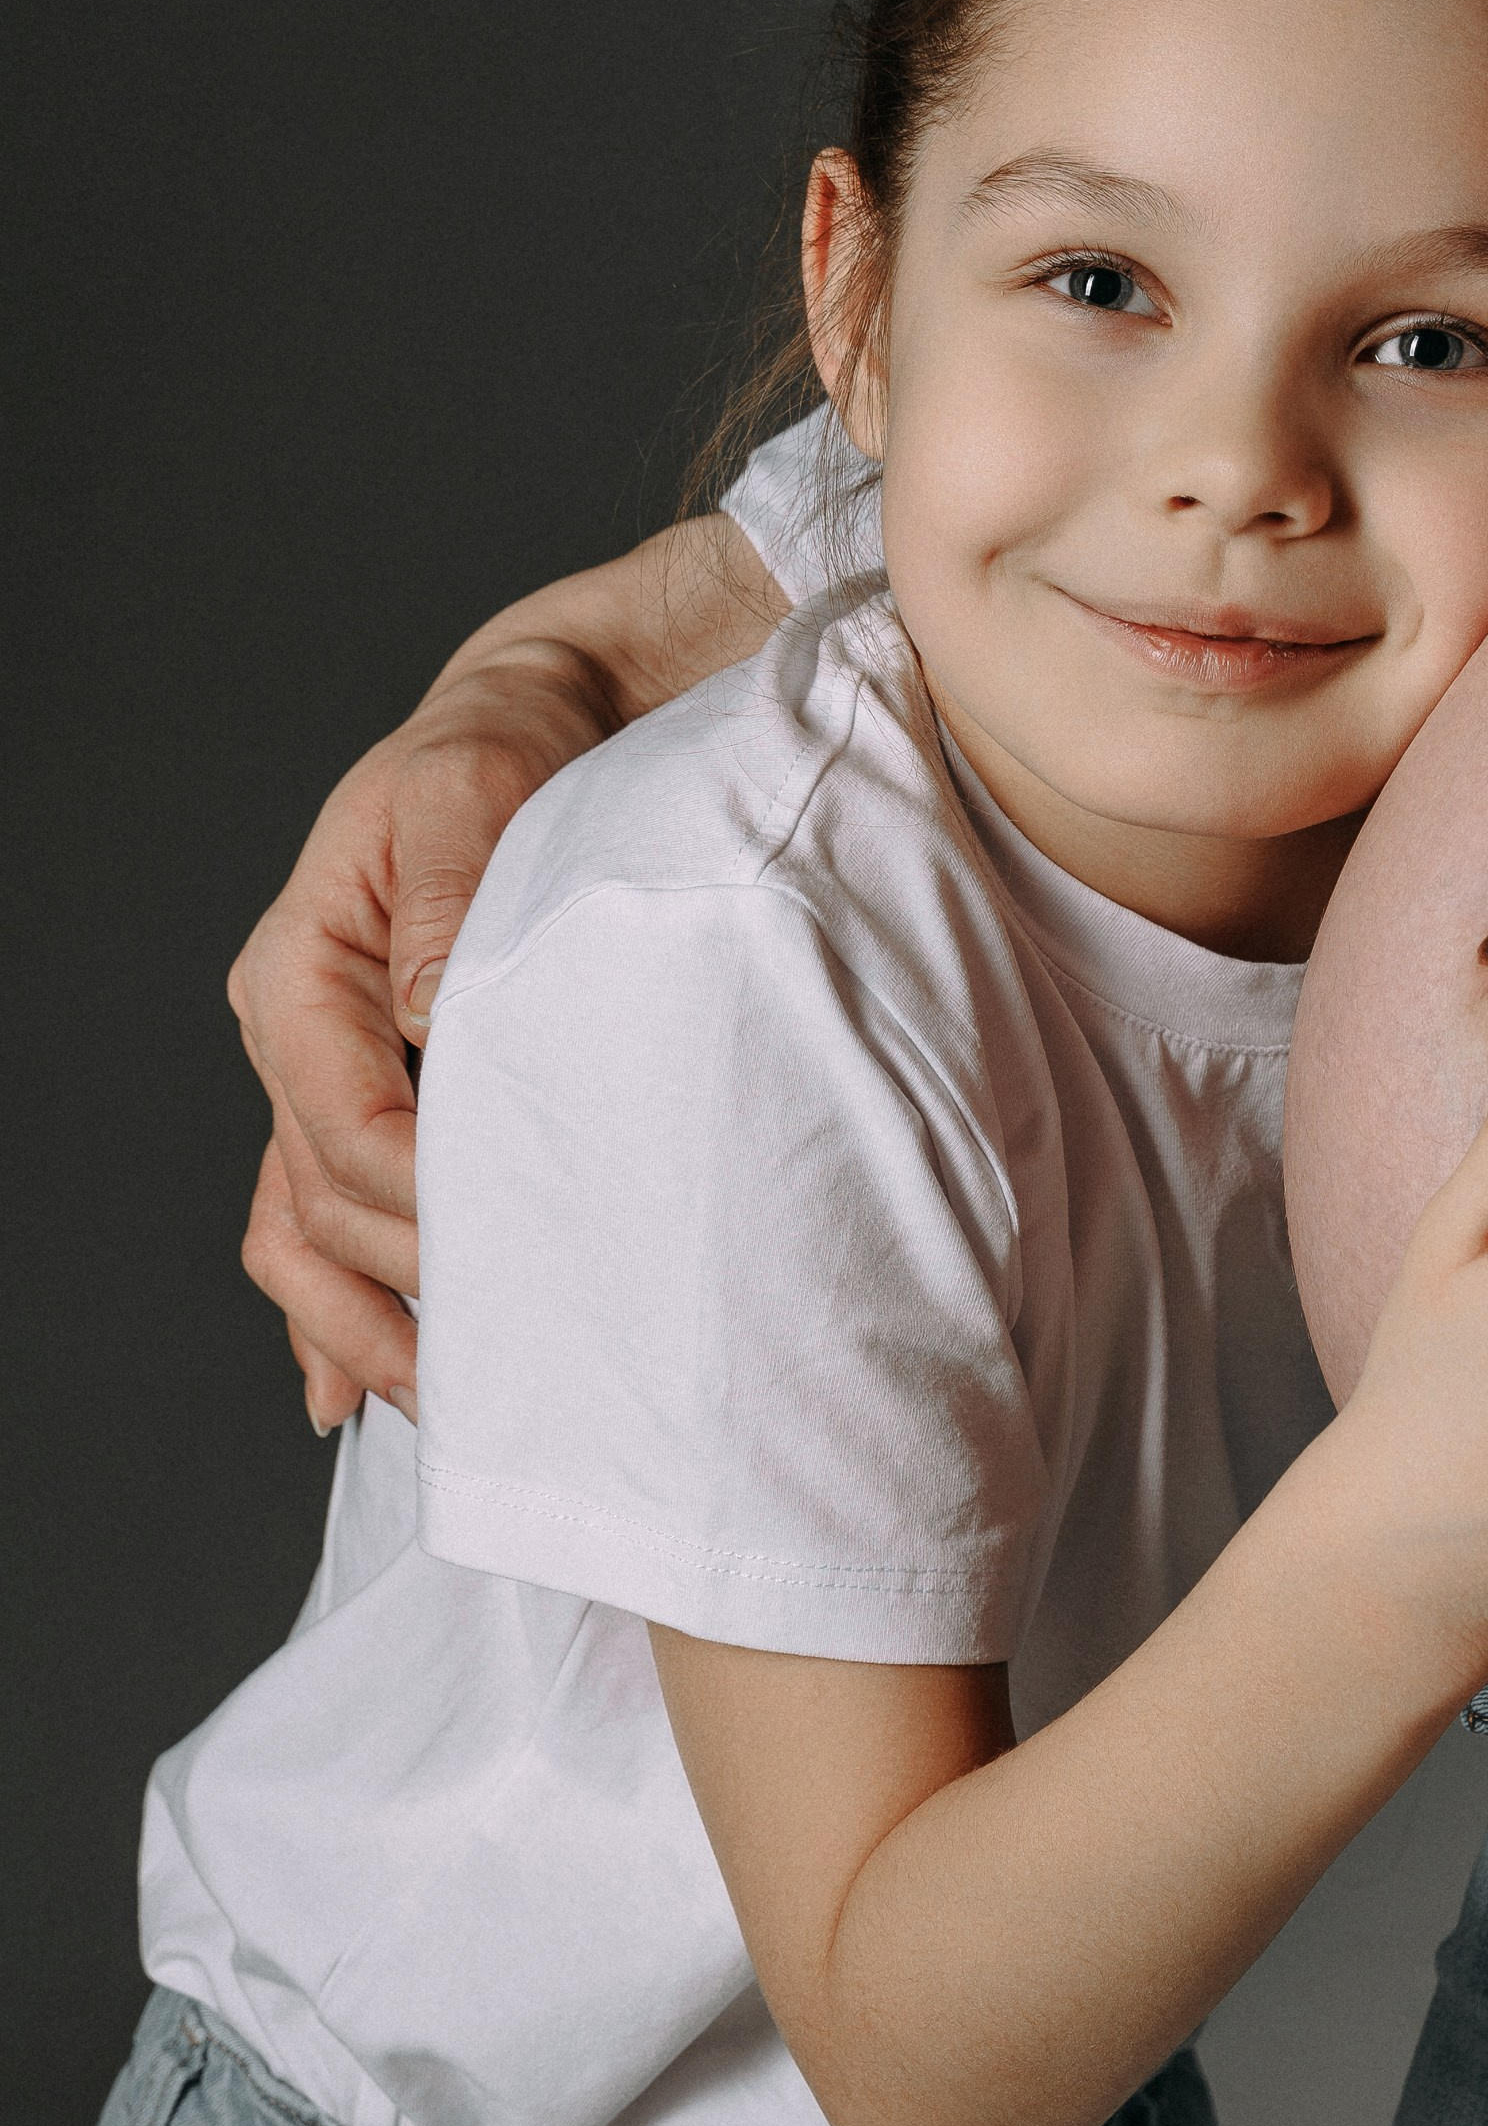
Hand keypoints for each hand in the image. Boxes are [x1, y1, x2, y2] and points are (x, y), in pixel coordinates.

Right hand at [229, 516, 786, 1426]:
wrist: (550, 719)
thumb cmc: (516, 742)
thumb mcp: (480, 780)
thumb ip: (446, 893)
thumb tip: (426, 1014)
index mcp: (301, 968)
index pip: (347, 1125)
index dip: (427, 1201)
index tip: (528, 1245)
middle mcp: (298, 1036)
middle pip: (326, 1203)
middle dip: (407, 1286)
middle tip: (521, 1354)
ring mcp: (327, 1079)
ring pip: (304, 1239)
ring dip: (362, 1331)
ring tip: (448, 1406)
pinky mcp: (375, 1104)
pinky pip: (323, 1230)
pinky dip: (340, 1317)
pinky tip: (361, 1398)